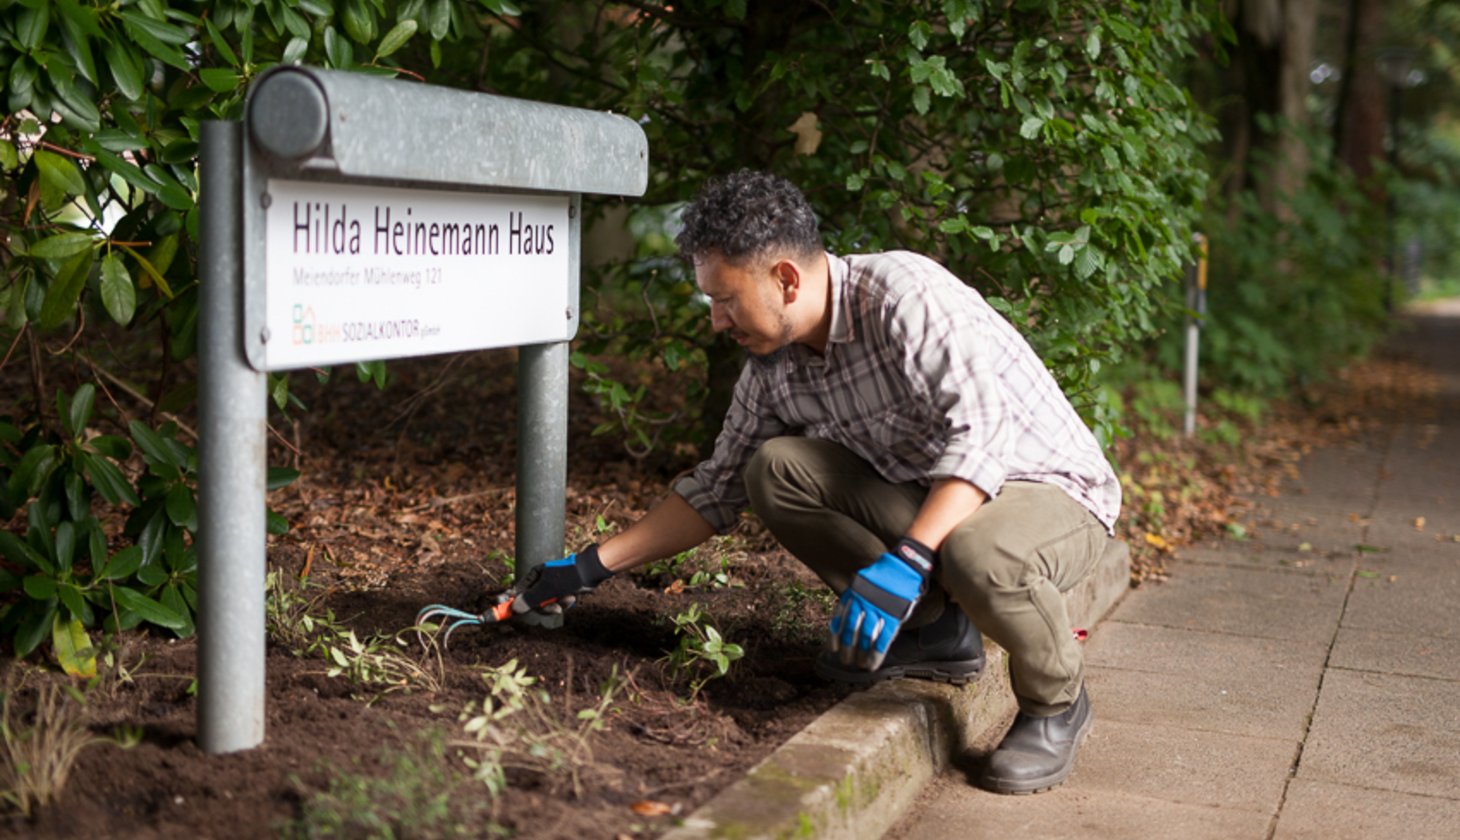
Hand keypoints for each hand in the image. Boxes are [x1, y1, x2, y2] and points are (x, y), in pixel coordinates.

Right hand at [503, 544, 613, 614]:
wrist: (590, 572)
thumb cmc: (568, 576)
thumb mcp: (547, 589)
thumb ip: (530, 599)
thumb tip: (515, 607)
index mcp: (533, 575)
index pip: (516, 591)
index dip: (509, 602)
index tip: (499, 611)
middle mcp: (540, 581)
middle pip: (532, 602)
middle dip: (544, 607)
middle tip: (554, 608)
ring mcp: (550, 586)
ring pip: (545, 605)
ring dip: (557, 604)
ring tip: (568, 598)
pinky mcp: (559, 591)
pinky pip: (555, 604)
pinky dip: (563, 603)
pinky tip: (572, 597)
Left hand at [828, 538, 934, 670]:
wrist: (904, 566)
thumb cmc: (883, 577)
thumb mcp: (863, 584)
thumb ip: (855, 600)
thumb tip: (845, 621)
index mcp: (853, 593)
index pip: (839, 618)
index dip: (834, 635)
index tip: (832, 649)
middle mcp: (863, 602)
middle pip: (850, 630)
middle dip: (847, 648)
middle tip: (845, 660)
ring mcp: (878, 609)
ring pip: (866, 636)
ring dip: (861, 653)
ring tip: (859, 665)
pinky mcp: (893, 615)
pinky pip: (883, 638)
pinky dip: (876, 653)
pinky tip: (872, 664)